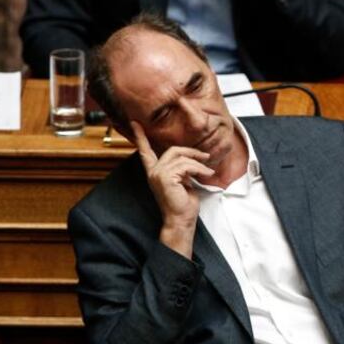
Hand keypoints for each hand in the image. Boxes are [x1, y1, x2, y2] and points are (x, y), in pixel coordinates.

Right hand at [132, 122, 213, 257]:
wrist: (181, 219)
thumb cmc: (183, 203)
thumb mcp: (183, 182)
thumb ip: (181, 170)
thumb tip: (191, 160)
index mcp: (155, 172)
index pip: (145, 152)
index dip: (140, 137)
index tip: (135, 123)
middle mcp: (153, 172)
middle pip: (173, 150)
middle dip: (191, 151)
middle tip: (205, 156)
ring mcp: (158, 174)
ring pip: (181, 158)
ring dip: (198, 163)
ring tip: (208, 171)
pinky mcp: (165, 178)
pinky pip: (186, 165)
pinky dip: (199, 168)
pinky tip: (206, 174)